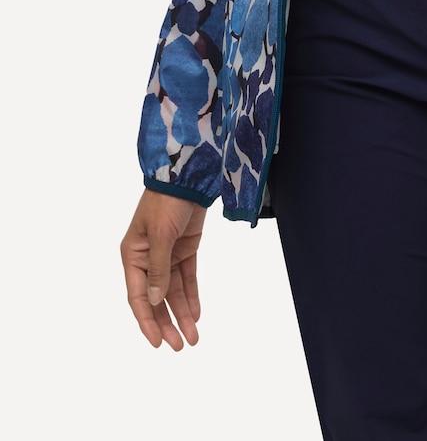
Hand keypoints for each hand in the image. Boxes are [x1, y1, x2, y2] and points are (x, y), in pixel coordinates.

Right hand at [121, 189, 206, 349]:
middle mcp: (148, 259)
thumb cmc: (165, 203)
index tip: (157, 343)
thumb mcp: (159, 235)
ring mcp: (167, 255)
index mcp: (133, 256)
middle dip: (167, 323)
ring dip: (182, 314)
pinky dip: (191, 296)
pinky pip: (187, 278)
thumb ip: (159, 270)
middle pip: (157, 299)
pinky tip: (197, 314)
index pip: (139, 297)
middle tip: (179, 346)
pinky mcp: (185, 249)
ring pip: (173, 292)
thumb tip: (156, 302)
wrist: (188, 176)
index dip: (147, 321)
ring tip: (192, 338)